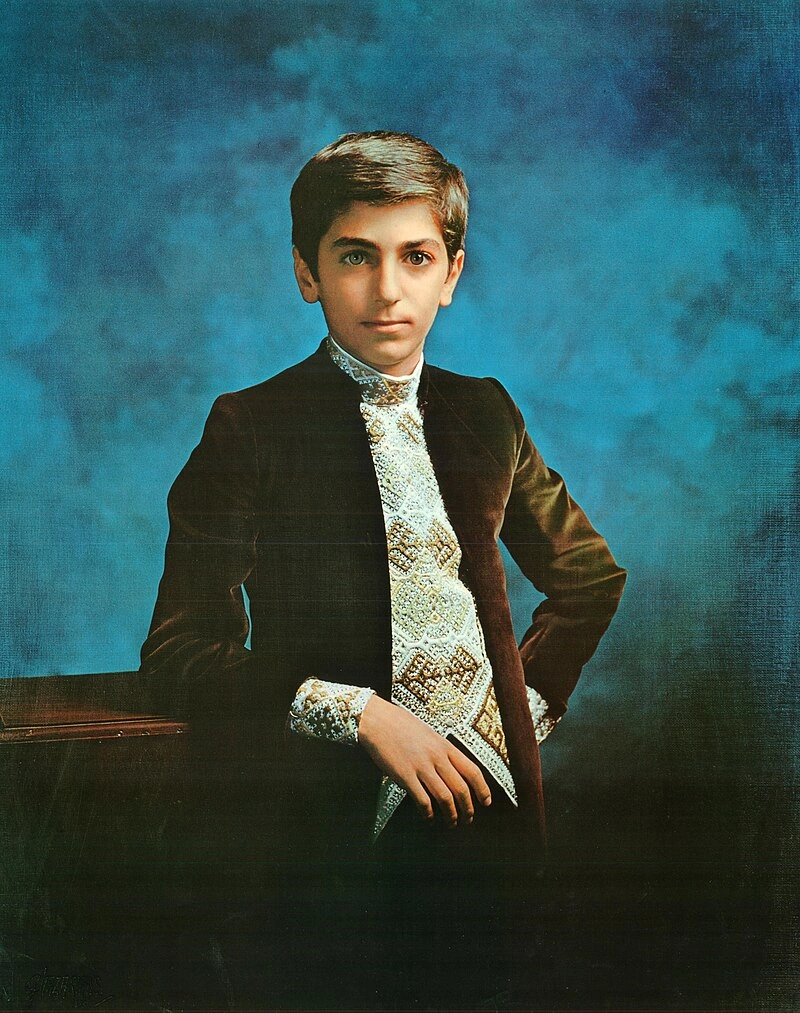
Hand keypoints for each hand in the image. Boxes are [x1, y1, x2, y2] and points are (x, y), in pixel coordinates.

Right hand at [358, 695, 491, 825]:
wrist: (377, 720)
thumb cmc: (401, 726)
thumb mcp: (429, 734)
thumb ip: (442, 751)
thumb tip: (453, 772)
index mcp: (445, 746)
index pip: (473, 771)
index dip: (482, 789)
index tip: (485, 802)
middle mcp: (437, 757)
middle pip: (461, 789)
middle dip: (467, 809)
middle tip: (467, 819)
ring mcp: (421, 766)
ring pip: (445, 798)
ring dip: (451, 815)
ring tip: (451, 823)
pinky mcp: (405, 776)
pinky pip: (422, 800)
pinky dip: (428, 814)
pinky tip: (428, 818)